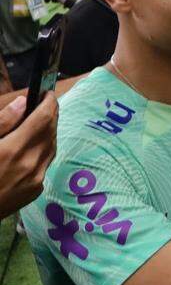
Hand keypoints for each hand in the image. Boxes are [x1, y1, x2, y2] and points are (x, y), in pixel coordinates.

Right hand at [0, 93, 57, 218]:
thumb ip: (3, 122)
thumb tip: (23, 103)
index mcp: (14, 150)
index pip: (44, 117)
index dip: (49, 102)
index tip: (47, 93)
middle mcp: (30, 165)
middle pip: (51, 131)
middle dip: (51, 114)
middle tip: (44, 104)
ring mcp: (35, 180)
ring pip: (52, 146)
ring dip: (49, 131)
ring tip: (40, 122)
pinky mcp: (35, 191)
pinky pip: (46, 163)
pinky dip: (44, 150)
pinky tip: (33, 147)